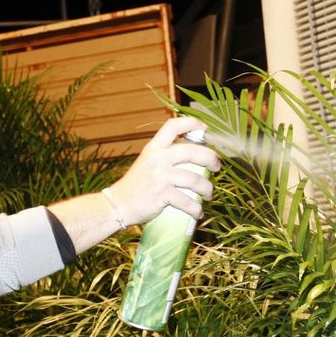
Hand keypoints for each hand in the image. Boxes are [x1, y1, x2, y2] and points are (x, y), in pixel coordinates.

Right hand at [102, 117, 220, 224]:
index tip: (205, 129)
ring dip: (207, 188)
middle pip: (193, 151)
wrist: (118, 204)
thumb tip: (195, 156)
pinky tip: (198, 212)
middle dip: (211, 159)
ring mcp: (160, 176)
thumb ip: (166, 156)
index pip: (173, 126)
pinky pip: (187, 201)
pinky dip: (196, 209)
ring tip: (209, 194)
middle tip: (217, 167)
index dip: (192, 123)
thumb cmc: (136, 185)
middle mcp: (158, 158)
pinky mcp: (162, 194)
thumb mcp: (148, 162)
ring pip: (195, 179)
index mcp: (154, 147)